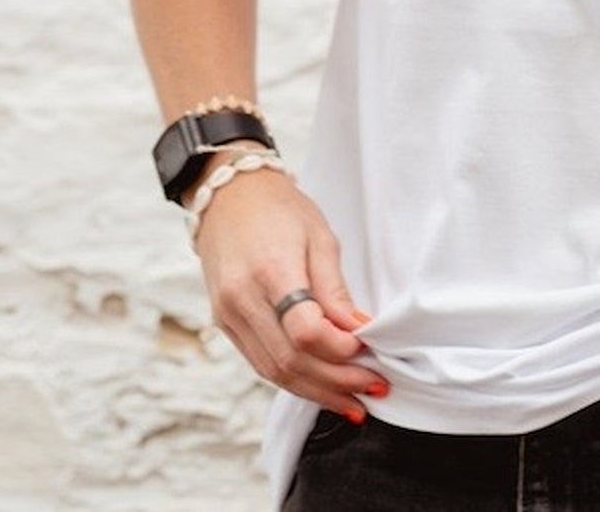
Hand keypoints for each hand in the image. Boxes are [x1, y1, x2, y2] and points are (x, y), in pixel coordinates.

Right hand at [194, 165, 386, 421]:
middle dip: (335, 381)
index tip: (370, 352)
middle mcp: (242, 300)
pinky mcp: (225, 325)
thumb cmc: (280, 211)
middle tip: (374, 388)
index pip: (304, 330)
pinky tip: (322, 387)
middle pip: (289, 360)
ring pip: (272, 372)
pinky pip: (260, 363)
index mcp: (270, 271)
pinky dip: (293, 381)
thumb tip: (358, 329)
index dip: (339, 349)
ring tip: (354, 401)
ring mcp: (228, 316)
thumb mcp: (319, 237)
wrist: (229, 198)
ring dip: (316, 392)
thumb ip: (335, 288)